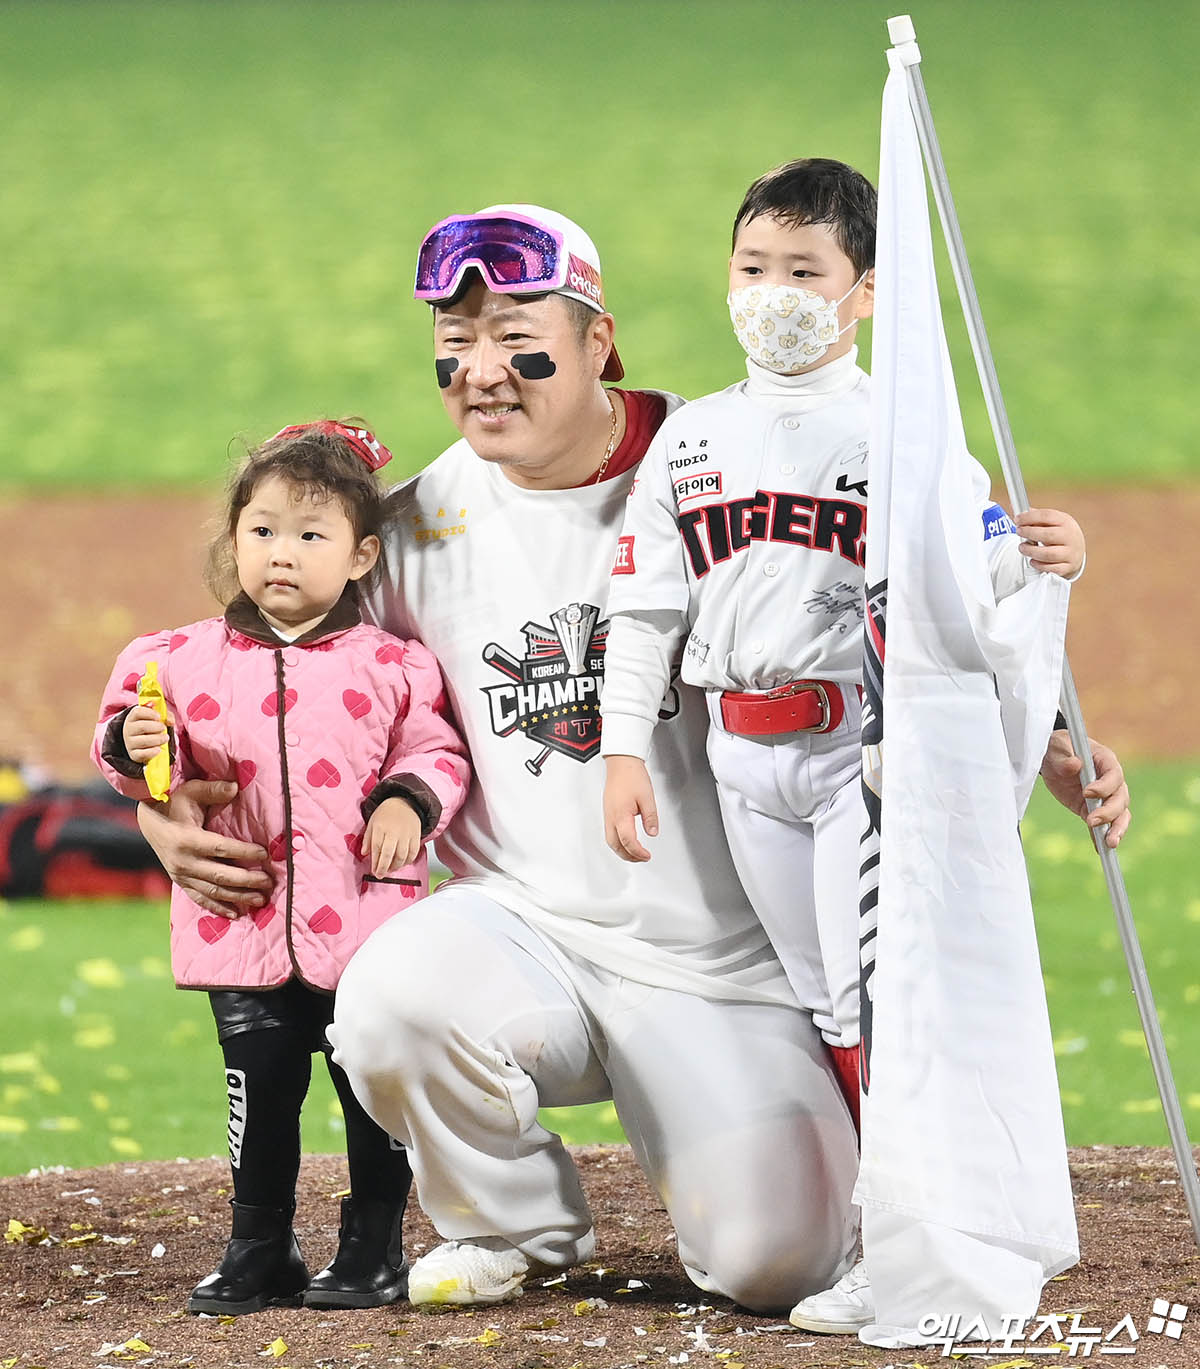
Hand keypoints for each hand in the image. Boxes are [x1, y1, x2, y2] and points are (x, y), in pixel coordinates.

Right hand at [123, 705, 169, 763]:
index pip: (137, 712)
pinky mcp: (134, 754)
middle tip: (164, 728)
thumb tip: (170, 721)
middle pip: (142, 726)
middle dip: (156, 727)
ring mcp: (130, 743)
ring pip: (143, 741)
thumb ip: (166, 716)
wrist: (146, 744)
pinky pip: (142, 754)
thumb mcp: (158, 719)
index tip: (159, 717)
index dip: (150, 713)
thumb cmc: (152, 728)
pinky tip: (158, 749)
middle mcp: (128, 730)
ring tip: (165, 738)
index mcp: (133, 718)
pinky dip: (152, 752)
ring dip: (158, 739)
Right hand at [137, 779, 272, 916]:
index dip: (243, 852)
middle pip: (220, 875)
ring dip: (238, 897)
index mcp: (187, 839)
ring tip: (260, 899)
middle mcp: (183, 861)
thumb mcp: (192, 791)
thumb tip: (235, 786)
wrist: (149, 821)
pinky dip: (218, 908)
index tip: (264, 853)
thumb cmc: (175, 803)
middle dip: (247, 880)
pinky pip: (200, 899)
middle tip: (269, 881)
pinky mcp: (180, 882)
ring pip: (213, 891)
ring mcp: (181, 875)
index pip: (220, 848)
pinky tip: (235, 913)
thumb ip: (213, 789)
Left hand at [364, 797, 421, 876]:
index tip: (373, 871)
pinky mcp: (416, 836)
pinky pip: (413, 853)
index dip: (375, 862)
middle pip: (388, 854)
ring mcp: (406, 834)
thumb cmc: (386, 814)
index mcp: (380, 827)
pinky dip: (408, 861)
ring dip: (395, 866)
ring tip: (390, 870)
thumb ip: (367, 838)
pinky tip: (402, 864)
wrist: (405, 803)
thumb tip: (364, 853)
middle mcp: (393, 831)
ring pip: (401, 856)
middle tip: (380, 875)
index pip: (376, 848)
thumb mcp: (372, 822)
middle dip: (383, 868)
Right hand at [603, 755, 658, 862]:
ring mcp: (607, 815)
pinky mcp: (608, 812)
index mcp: (621, 815)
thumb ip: (650, 817)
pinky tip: (626, 841)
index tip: (647, 855)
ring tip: (634, 853)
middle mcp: (611, 817)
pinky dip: (617, 842)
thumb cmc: (632, 776)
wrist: (621, 763)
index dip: (638, 852)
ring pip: (610, 840)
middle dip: (628, 856)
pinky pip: (609, 832)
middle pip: (616, 845)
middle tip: (641, 858)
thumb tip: (652, 832)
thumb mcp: (647, 797)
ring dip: (622, 850)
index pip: (628, 841)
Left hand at [1016, 509, 1084, 578]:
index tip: (1017, 519)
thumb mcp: (1053, 522)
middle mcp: (1070, 536)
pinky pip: (1052, 568)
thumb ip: (1037, 518)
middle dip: (1030, 533)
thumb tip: (1017, 511)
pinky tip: (1032, 561)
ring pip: (1048, 554)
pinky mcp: (1068, 567)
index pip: (1047, 516)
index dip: (1030, 517)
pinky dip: (1039, 565)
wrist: (1076, 551)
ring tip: (1022, 548)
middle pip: (1048, 535)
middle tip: (1019, 532)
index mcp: (1065, 522)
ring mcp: (1070, 553)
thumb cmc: (1059, 534)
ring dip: (1031, 551)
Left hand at [1040, 731, 1130, 847]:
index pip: (1114, 775)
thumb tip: (1075, 764)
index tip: (1087, 793)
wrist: (1052, 758)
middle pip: (1120, 798)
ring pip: (1119, 814)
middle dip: (1109, 812)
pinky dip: (1101, 836)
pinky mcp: (1093, 809)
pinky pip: (1103, 825)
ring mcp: (1105, 797)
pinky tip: (1099, 849)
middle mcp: (1111, 780)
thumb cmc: (1058, 748)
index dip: (1104, 786)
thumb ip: (1065, 758)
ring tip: (1109, 844)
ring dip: (1116, 829)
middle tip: (1091, 821)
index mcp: (1105, 760)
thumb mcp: (1057, 748)